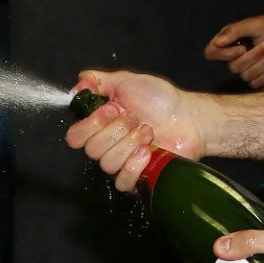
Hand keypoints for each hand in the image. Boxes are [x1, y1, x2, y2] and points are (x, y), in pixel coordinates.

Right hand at [64, 70, 206, 190]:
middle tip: (135, 118)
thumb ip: (98, 80)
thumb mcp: (127, 81)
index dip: (91, 124)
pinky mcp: (137, 178)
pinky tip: (148, 152)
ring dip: (129, 144)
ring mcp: (121, 163)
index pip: (75, 136)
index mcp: (100, 124)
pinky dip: (134, 166)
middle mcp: (107, 145)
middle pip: (91, 150)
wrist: (188, 117)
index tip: (112, 109)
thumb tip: (77, 86)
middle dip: (116, 131)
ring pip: (107, 164)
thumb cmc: (160, 99)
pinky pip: (122, 182)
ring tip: (147, 132)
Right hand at [205, 15, 263, 88]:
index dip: (224, 54)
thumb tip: (218, 43)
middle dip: (251, 57)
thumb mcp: (253, 23)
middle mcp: (233, 56)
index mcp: (228, 41)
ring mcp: (245, 69)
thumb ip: (234, 31)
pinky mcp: (256, 79)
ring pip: (244, 76)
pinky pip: (254, 83)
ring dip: (260, 64)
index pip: (211, 53)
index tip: (242, 48)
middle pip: (232, 67)